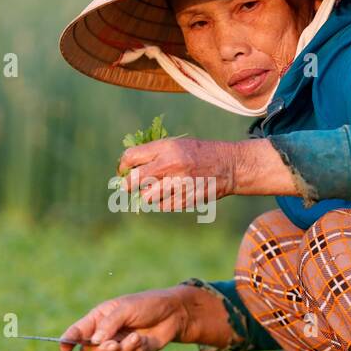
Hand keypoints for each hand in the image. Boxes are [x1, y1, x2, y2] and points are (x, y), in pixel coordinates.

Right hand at [60, 288, 186, 350]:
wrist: (174, 314)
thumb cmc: (147, 305)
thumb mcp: (126, 309)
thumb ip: (109, 325)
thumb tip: (95, 341)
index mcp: (99, 318)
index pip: (78, 331)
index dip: (68, 340)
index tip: (64, 347)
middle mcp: (105, 334)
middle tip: (115, 344)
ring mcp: (118, 346)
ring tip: (136, 337)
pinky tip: (144, 341)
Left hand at [117, 138, 237, 209]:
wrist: (227, 166)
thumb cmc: (198, 153)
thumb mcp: (176, 145)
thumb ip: (154, 153)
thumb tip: (128, 167)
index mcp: (166, 148)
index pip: (131, 157)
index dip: (123, 165)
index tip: (123, 170)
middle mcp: (170, 166)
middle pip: (134, 180)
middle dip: (128, 185)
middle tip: (128, 187)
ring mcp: (178, 184)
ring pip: (147, 197)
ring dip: (147, 195)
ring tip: (153, 191)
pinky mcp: (185, 200)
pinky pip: (162, 206)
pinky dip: (162, 203)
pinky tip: (169, 195)